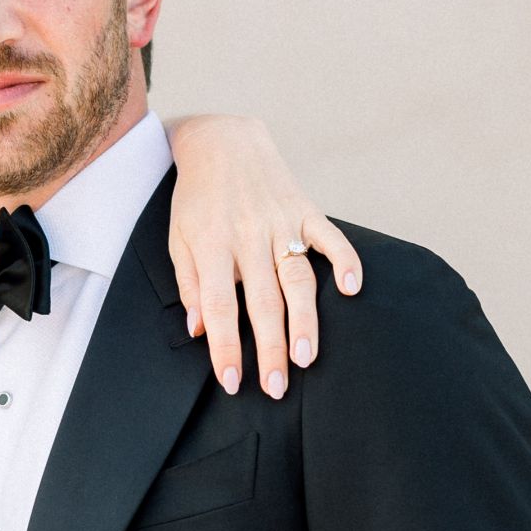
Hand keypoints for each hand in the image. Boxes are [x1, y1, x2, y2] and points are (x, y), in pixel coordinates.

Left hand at [164, 116, 362, 398]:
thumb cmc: (196, 199)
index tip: (233, 381)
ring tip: (309, 358)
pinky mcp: (305, 209)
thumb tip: (198, 330)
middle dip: (270, 348)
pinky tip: (353, 290)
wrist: (223, 142)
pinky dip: (345, 261)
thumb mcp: (178, 239)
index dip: (225, 347)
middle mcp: (248, 236)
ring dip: (305, 320)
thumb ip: (189, 284)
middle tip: (277, 387)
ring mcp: (280, 222)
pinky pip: (330, 236)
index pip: (219, 306)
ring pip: (298, 278)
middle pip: (262, 301)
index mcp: (212, 246)